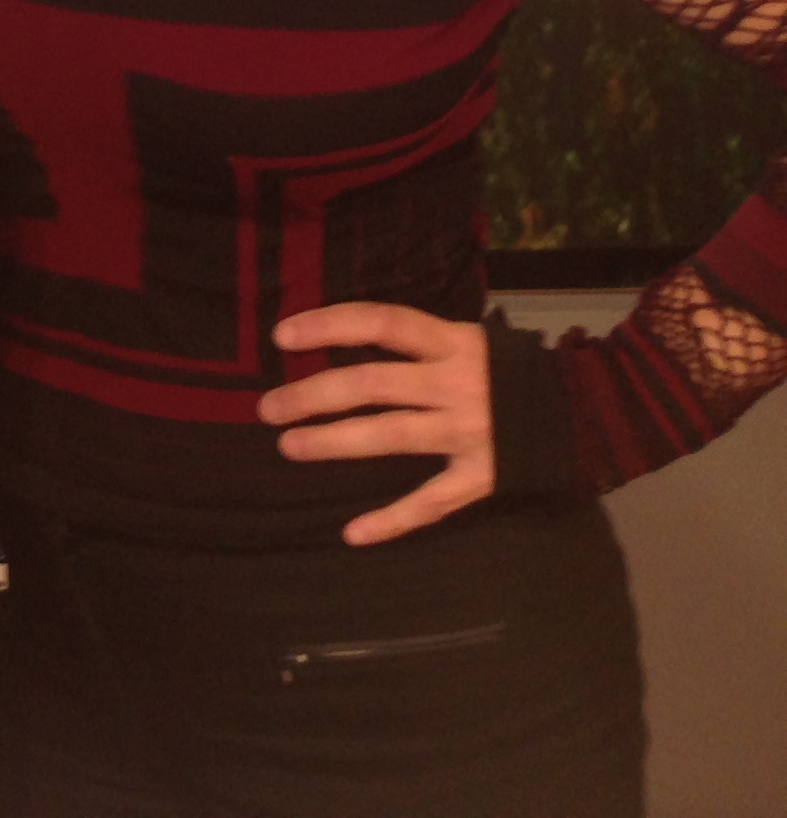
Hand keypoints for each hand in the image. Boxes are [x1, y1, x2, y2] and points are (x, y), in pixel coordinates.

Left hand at [263, 302, 494, 546]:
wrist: (588, 411)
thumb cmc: (506, 371)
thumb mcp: (467, 339)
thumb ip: (415, 342)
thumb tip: (338, 335)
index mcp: (452, 343)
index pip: (381, 322)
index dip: (329, 325)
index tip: (282, 336)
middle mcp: (458, 385)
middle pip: (373, 384)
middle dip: (314, 395)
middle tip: (268, 408)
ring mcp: (471, 433)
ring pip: (390, 437)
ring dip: (334, 443)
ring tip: (288, 446)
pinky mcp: (484, 477)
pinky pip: (431, 502)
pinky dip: (393, 520)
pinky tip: (352, 533)